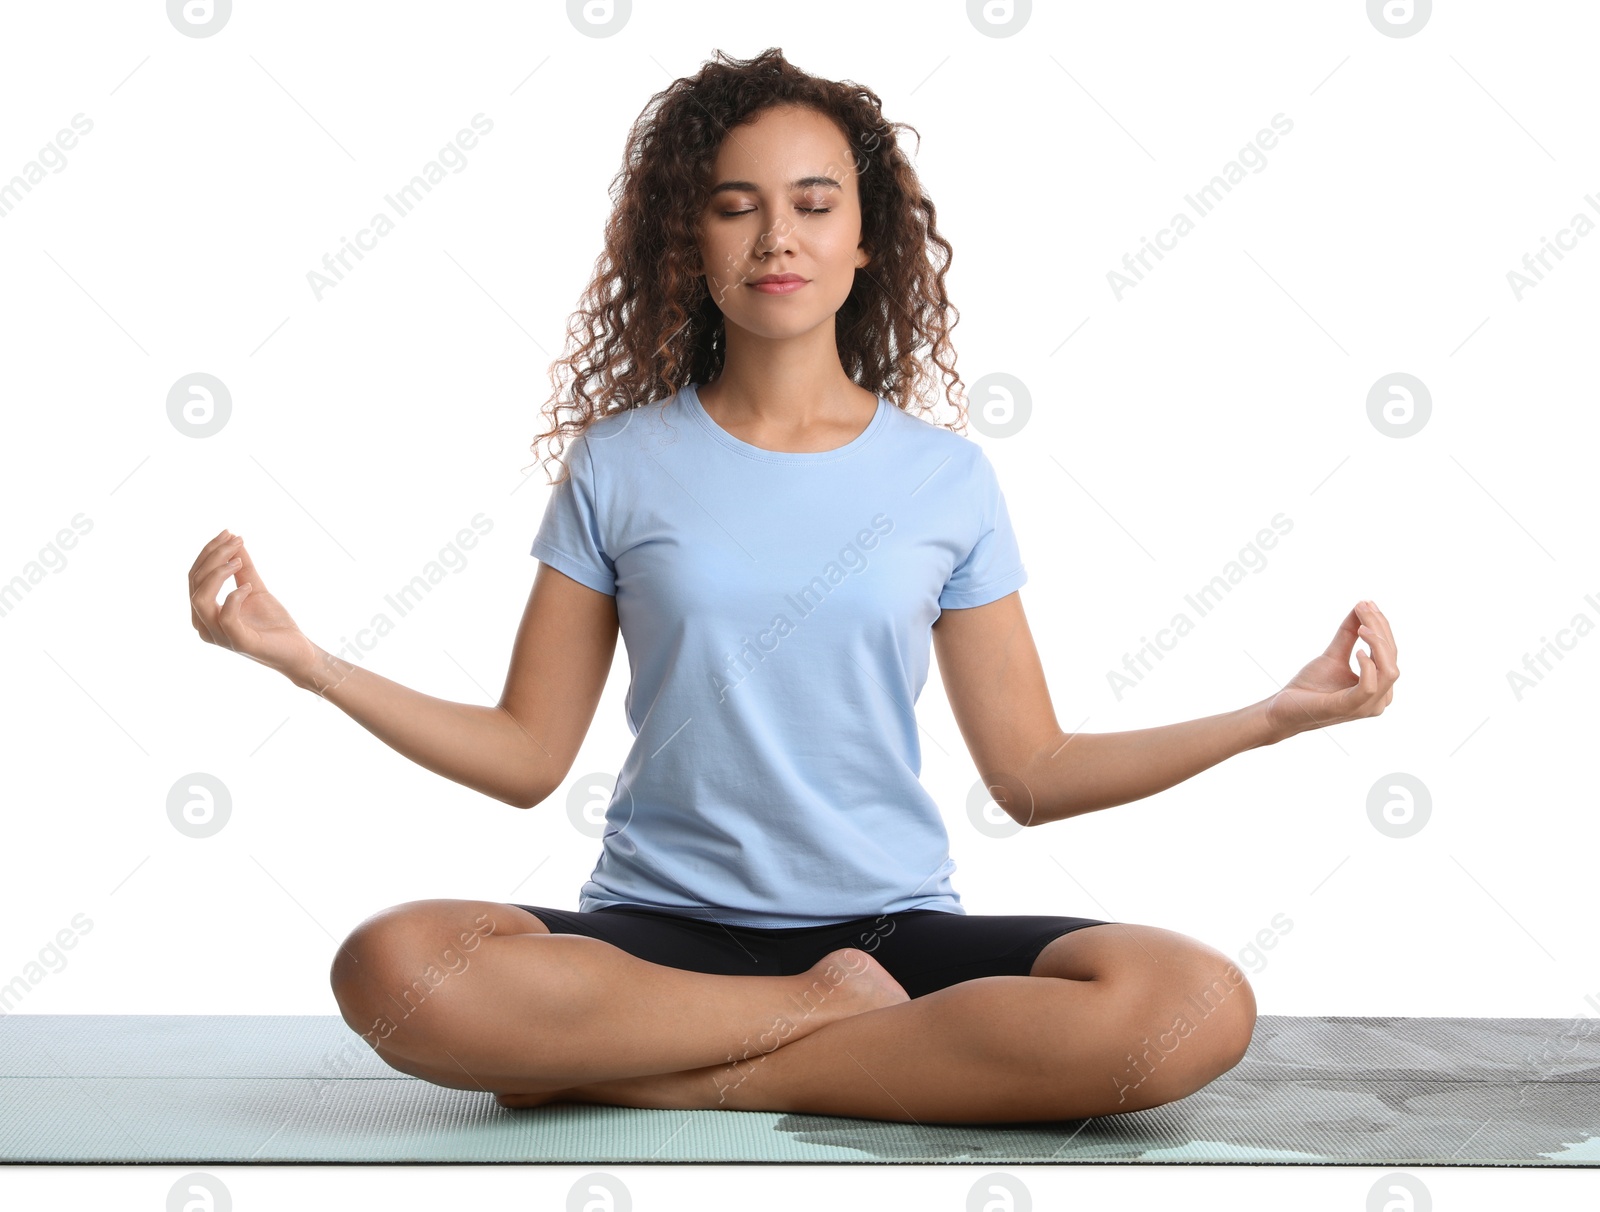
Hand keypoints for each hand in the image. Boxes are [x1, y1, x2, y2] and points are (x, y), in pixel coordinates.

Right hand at [188, 529, 319, 682]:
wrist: (297, 651)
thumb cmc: (273, 624)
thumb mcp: (256, 588)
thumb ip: (243, 569)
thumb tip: (235, 542)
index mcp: (205, 613)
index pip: (195, 577)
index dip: (209, 552)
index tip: (229, 533)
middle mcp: (205, 626)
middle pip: (195, 583)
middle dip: (213, 556)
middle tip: (235, 540)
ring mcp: (220, 636)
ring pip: (200, 599)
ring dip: (218, 573)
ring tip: (239, 561)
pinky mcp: (239, 643)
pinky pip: (225, 617)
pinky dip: (234, 597)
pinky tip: (249, 586)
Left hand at [1265, 600, 1398, 740]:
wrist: (1284, 709)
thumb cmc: (1310, 686)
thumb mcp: (1334, 655)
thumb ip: (1349, 634)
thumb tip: (1361, 606)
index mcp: (1380, 687)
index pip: (1391, 652)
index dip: (1381, 626)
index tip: (1366, 603)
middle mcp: (1380, 699)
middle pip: (1392, 658)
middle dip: (1380, 628)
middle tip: (1363, 607)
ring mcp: (1367, 706)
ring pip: (1389, 670)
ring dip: (1377, 644)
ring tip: (1360, 627)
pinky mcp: (1349, 708)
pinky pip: (1370, 686)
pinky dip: (1367, 666)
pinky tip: (1357, 651)